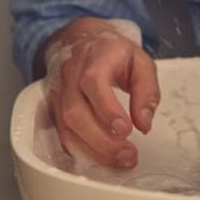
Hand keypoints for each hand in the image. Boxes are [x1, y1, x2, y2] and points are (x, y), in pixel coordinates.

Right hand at [39, 17, 159, 168]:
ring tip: (119, 160)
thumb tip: (144, 124)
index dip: (107, 109)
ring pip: (66, 127)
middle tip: (128, 154)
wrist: (82, 39)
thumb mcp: (141, 62)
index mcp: (94, 56)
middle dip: (102, 140)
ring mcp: (57, 91)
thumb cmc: (114, 53)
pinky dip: (81, 150)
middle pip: (75, 111)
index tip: (126, 130)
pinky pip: (61, 133)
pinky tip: (101, 157)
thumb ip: (147, 92)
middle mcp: (70, 73)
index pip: (93, 82)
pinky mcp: (53, 107)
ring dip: (93, 150)